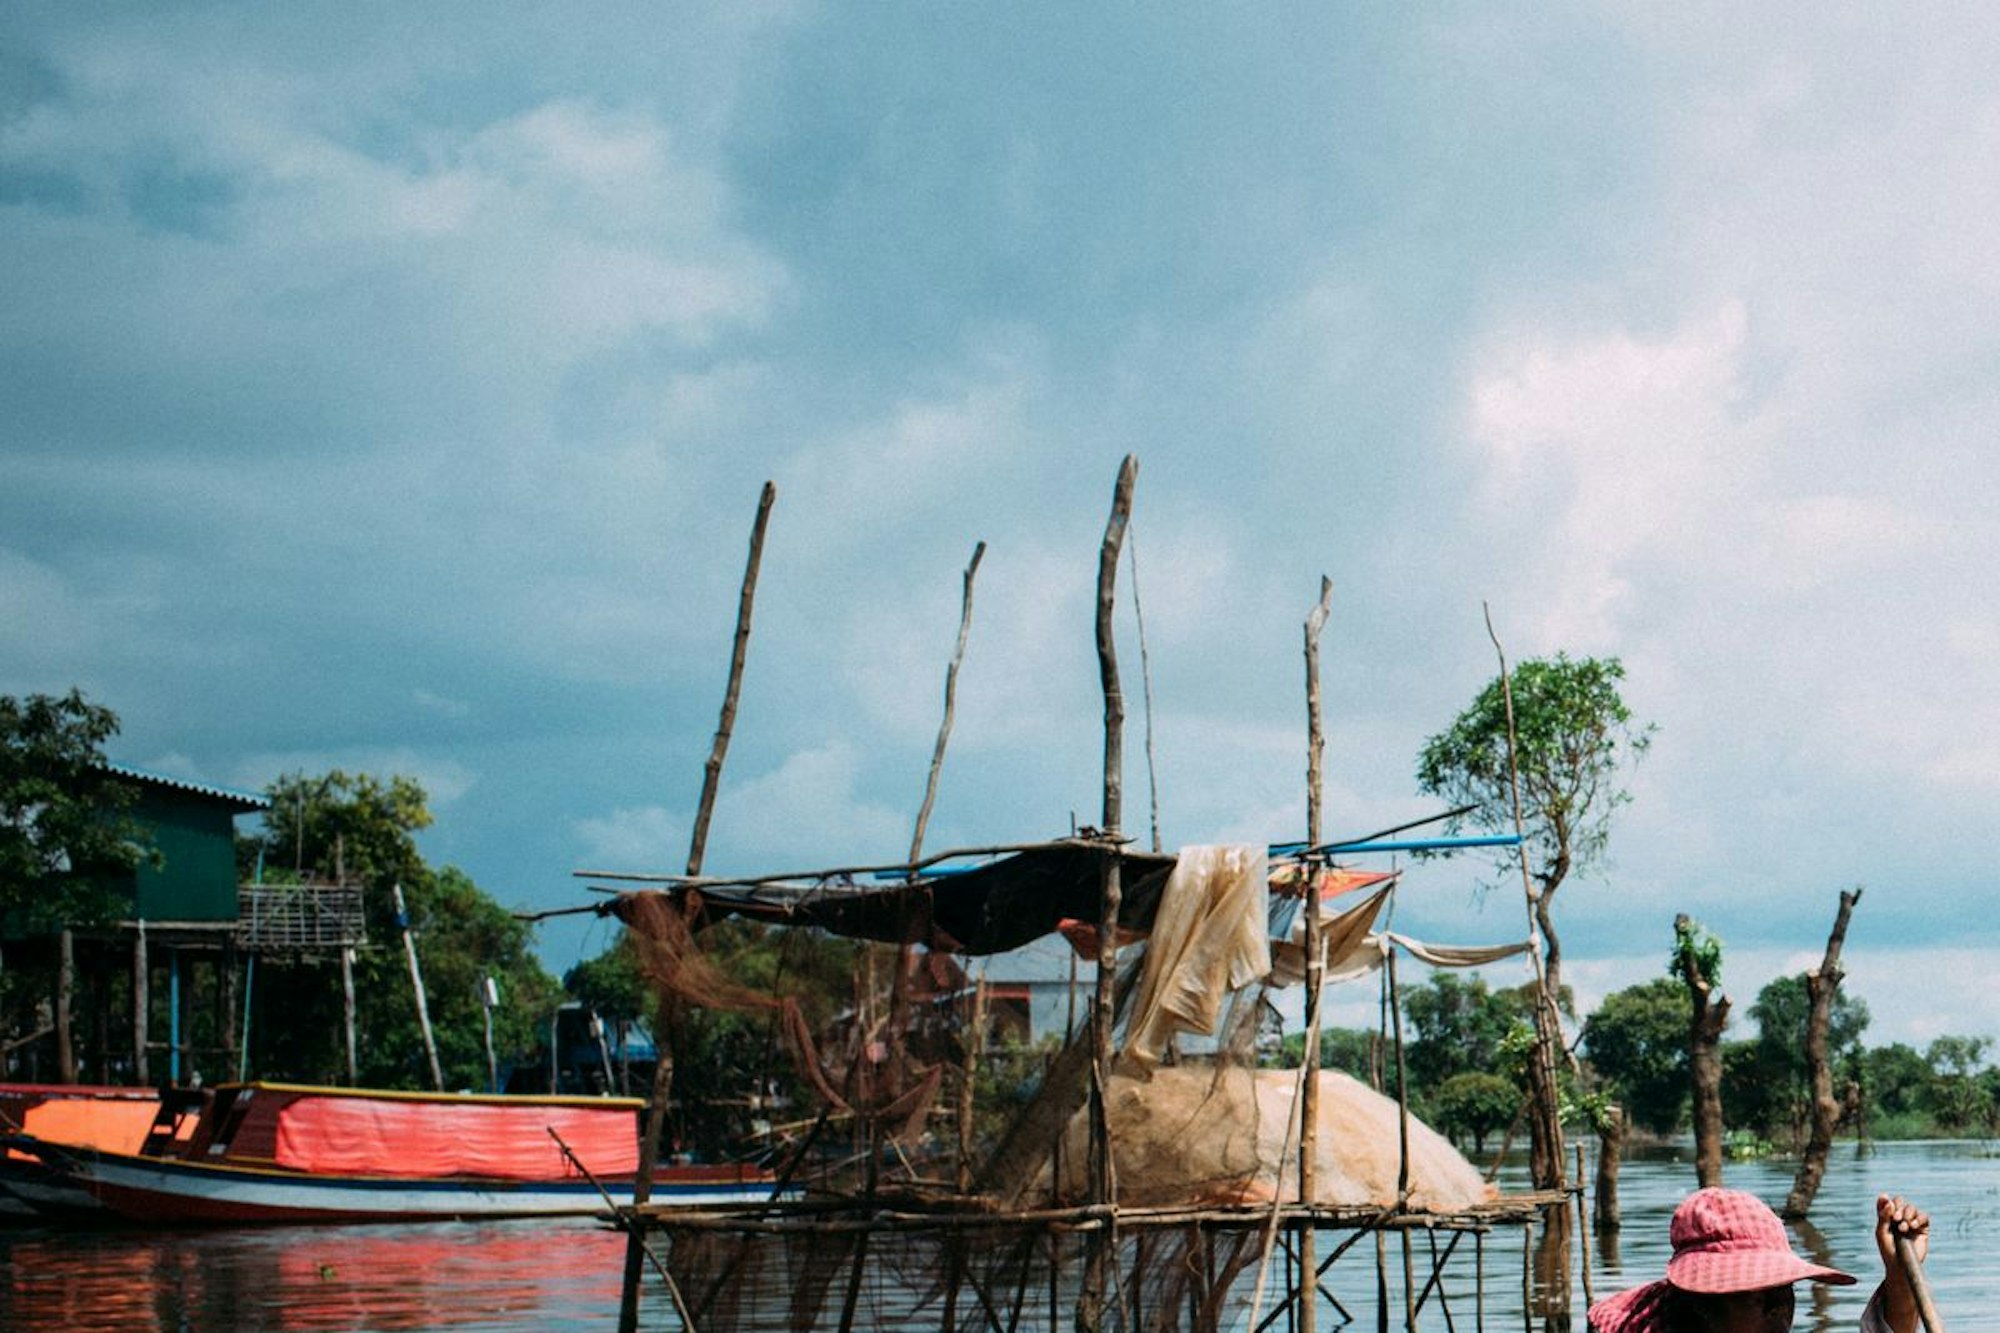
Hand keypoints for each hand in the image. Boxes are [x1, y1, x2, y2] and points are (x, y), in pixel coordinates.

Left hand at [1875, 1194, 1930, 1332]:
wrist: (1901, 1266)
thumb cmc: (1888, 1250)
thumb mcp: (1881, 1232)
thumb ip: (1883, 1216)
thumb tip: (1887, 1199)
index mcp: (1887, 1217)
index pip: (1888, 1202)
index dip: (1888, 1202)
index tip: (1888, 1207)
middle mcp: (1899, 1218)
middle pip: (1900, 1201)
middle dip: (1898, 1208)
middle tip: (1896, 1219)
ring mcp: (1911, 1223)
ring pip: (1911, 1208)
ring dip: (1907, 1215)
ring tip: (1903, 1228)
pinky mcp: (1923, 1230)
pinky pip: (1924, 1217)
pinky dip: (1919, 1218)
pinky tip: (1913, 1226)